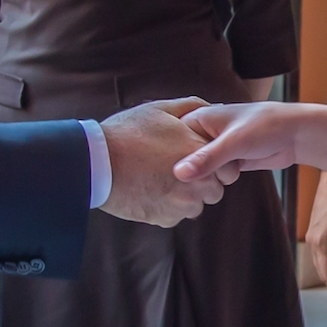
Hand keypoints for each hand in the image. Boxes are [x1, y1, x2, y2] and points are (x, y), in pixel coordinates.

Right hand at [99, 98, 223, 227]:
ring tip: (161, 178)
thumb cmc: (127, 133)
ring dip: (185, 195)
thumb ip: (192, 107)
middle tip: (177, 168)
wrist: (97, 164)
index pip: (229, 168)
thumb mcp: (160, 109)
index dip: (216, 163)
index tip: (199, 158)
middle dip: (203, 181)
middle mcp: (198, 182)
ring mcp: (182, 204)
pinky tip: (150, 189)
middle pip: (215, 189)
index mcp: (200, 153)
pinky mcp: (166, 219)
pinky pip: (176, 215)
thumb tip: (212, 108)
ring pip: (196, 204)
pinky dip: (167, 206)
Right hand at [175, 102, 326, 184]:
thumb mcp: (233, 142)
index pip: (172, 140)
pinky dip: (220, 180)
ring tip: (229, 168)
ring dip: (211, 176)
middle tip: (212, 170)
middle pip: (184, 158)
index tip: (177, 170)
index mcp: (198, 118)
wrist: (296, 134)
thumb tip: (179, 174)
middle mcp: (203, 133)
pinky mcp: (227, 162)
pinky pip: (214, 176)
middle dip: (196, 170)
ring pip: (200, 170)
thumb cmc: (265, 126)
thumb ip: (206, 159)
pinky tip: (229, 177)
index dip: (172, 157)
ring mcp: (215, 148)